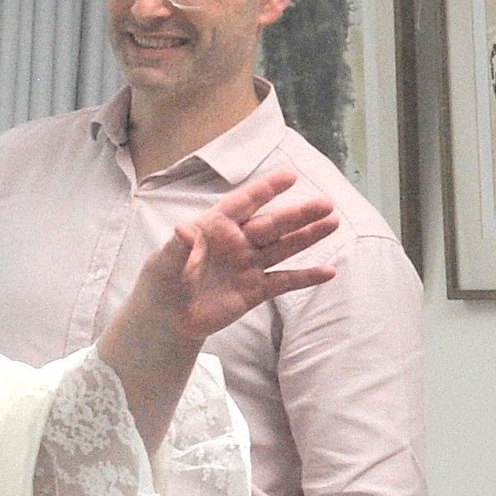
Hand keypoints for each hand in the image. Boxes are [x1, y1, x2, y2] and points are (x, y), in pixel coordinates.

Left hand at [128, 169, 340, 352]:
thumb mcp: (165, 264)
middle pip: (271, 224)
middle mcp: (237, 242)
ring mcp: (249, 265)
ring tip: (332, 223)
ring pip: (283, 247)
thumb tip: (182, 229)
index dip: (265, 190)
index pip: (243, 204)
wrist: (167, 319)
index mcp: (215, 227)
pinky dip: (305, 278)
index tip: (290, 176)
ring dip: (308, 237)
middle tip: (325, 203)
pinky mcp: (255, 290)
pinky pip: (284, 282)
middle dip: (298, 214)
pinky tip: (328, 272)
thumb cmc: (162, 281)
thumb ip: (178, 247)